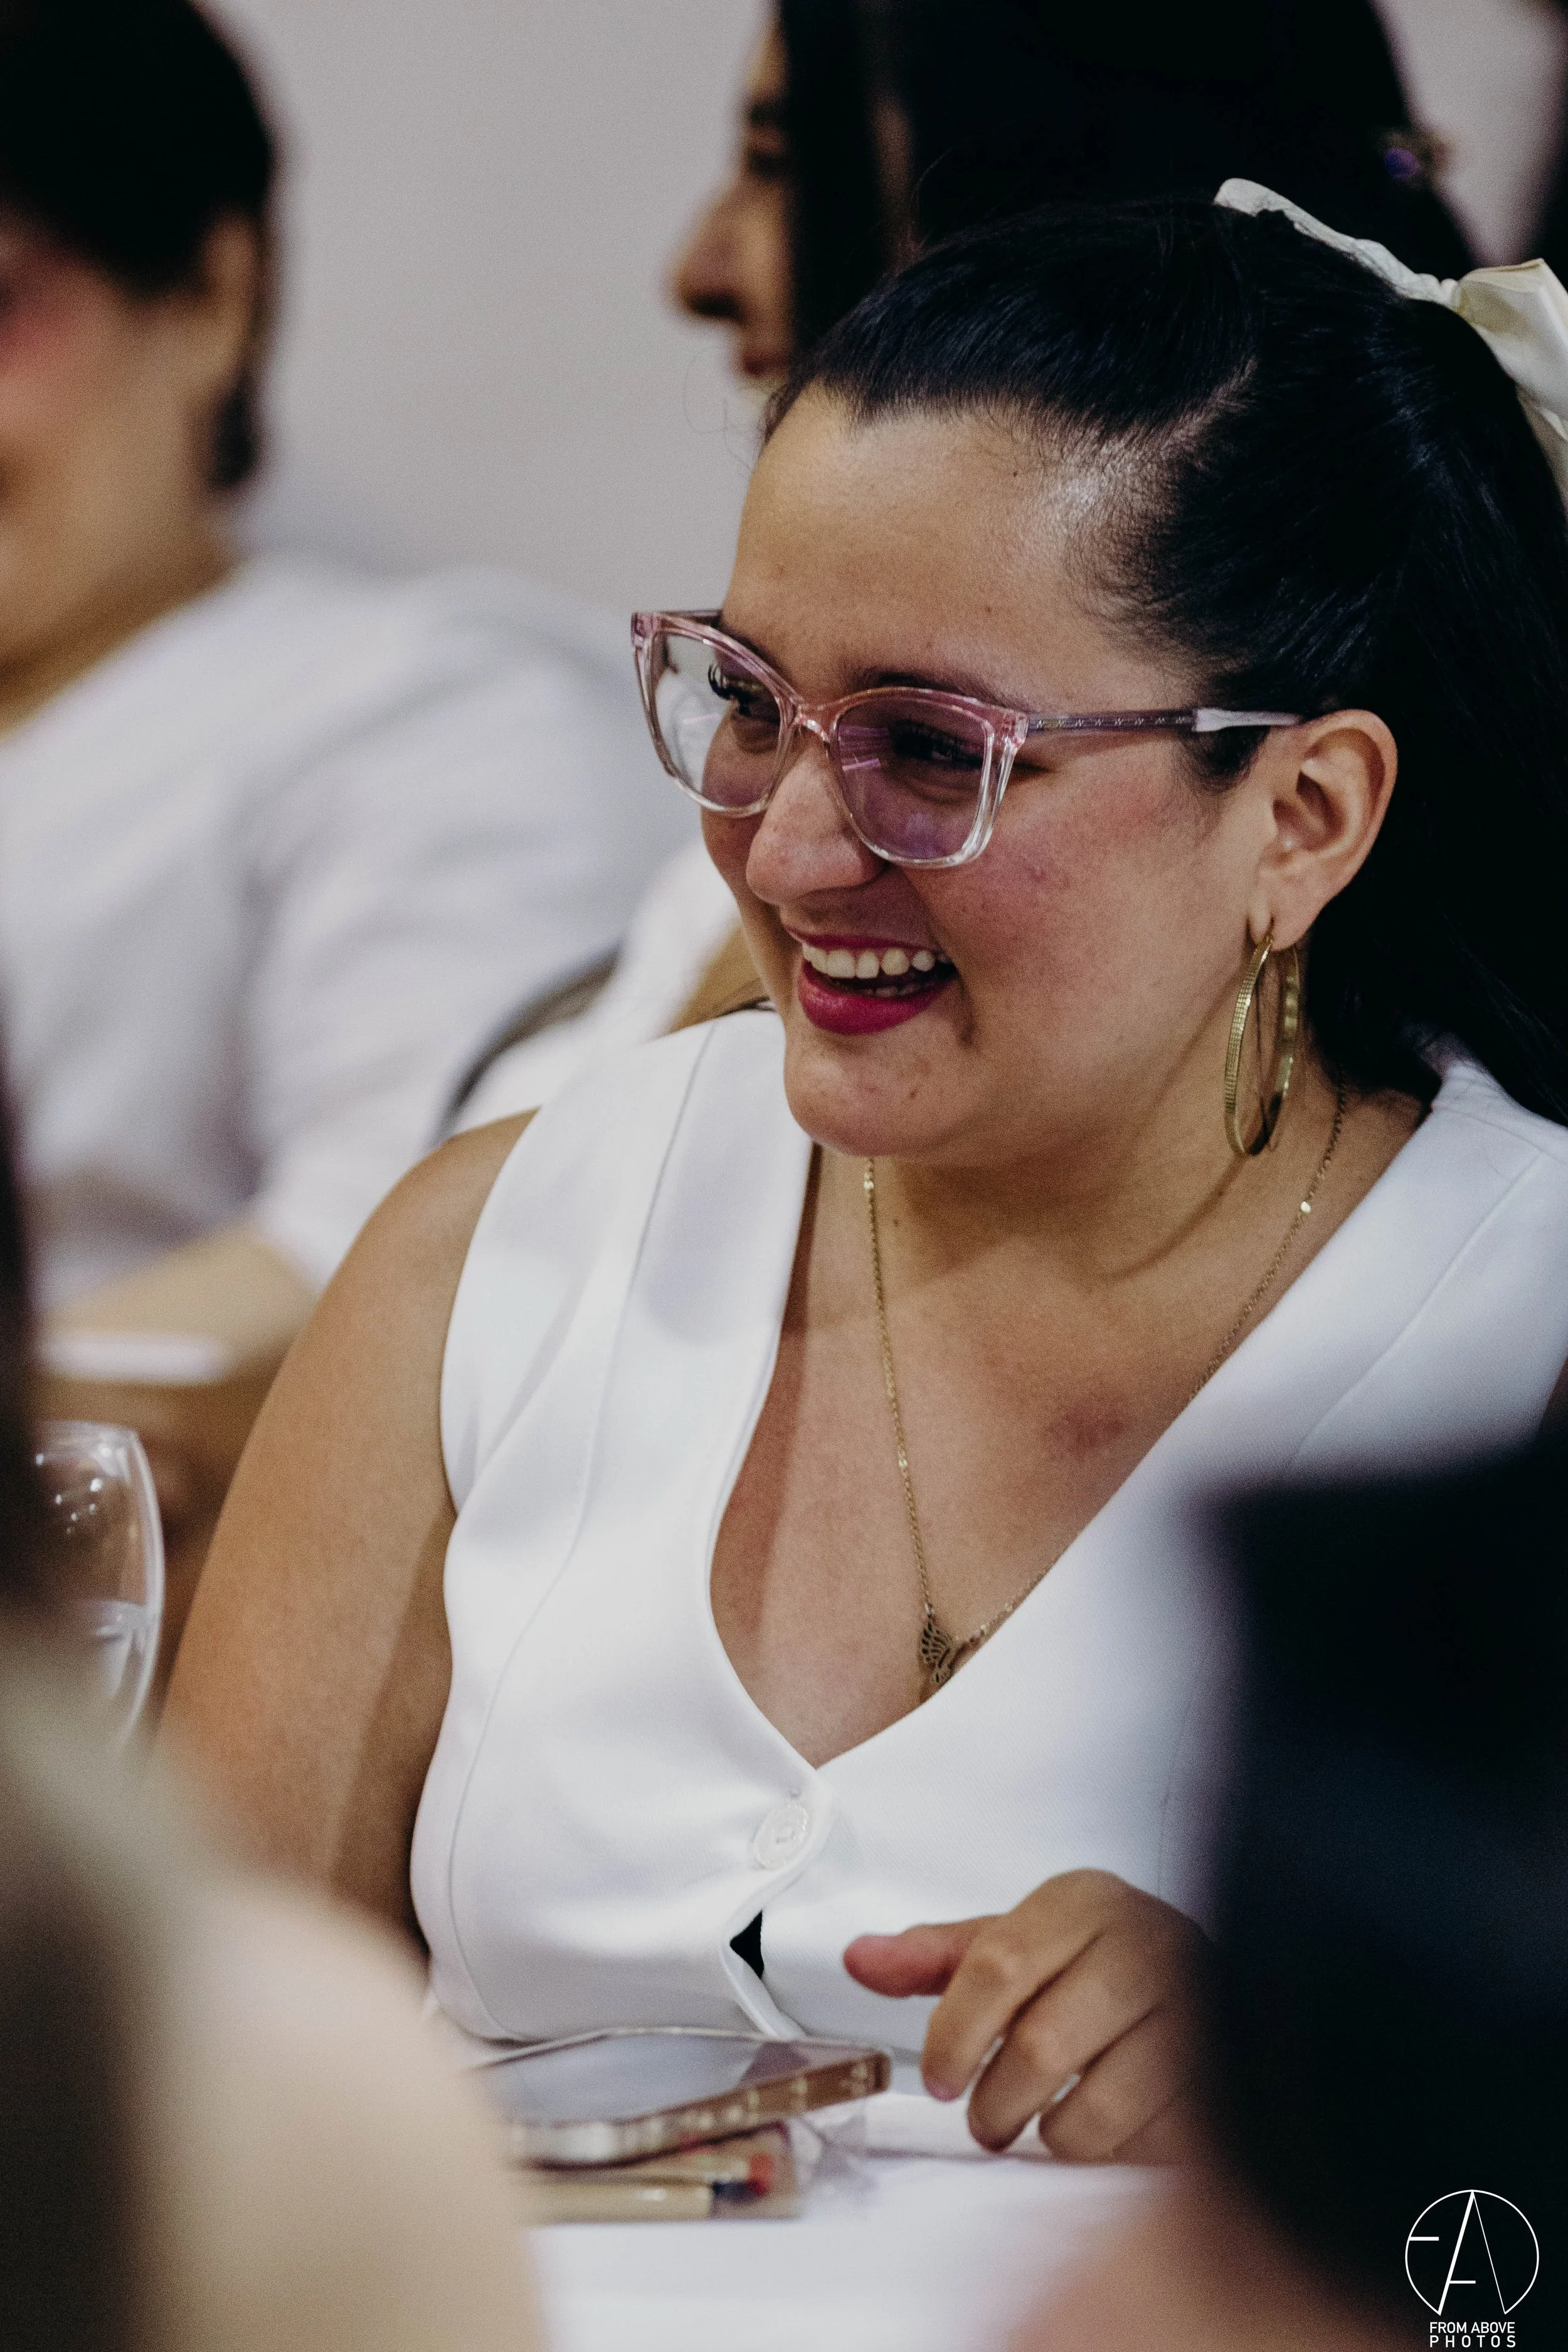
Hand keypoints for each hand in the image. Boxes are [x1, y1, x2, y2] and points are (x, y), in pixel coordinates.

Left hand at [844, 1870, 1203, 2163]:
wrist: (1200, 1975)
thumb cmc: (1090, 1960)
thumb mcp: (1013, 1941)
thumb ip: (933, 1956)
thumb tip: (859, 1959)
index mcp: (1084, 1902)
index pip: (999, 1964)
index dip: (956, 2032)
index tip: (939, 2078)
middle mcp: (1146, 1944)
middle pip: (1042, 2044)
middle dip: (997, 2102)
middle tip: (984, 2120)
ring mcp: (1195, 2009)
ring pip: (1098, 2106)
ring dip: (1052, 2134)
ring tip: (1039, 2125)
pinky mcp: (1223, 2074)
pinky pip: (1149, 2142)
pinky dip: (1112, 2152)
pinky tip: (1101, 2129)